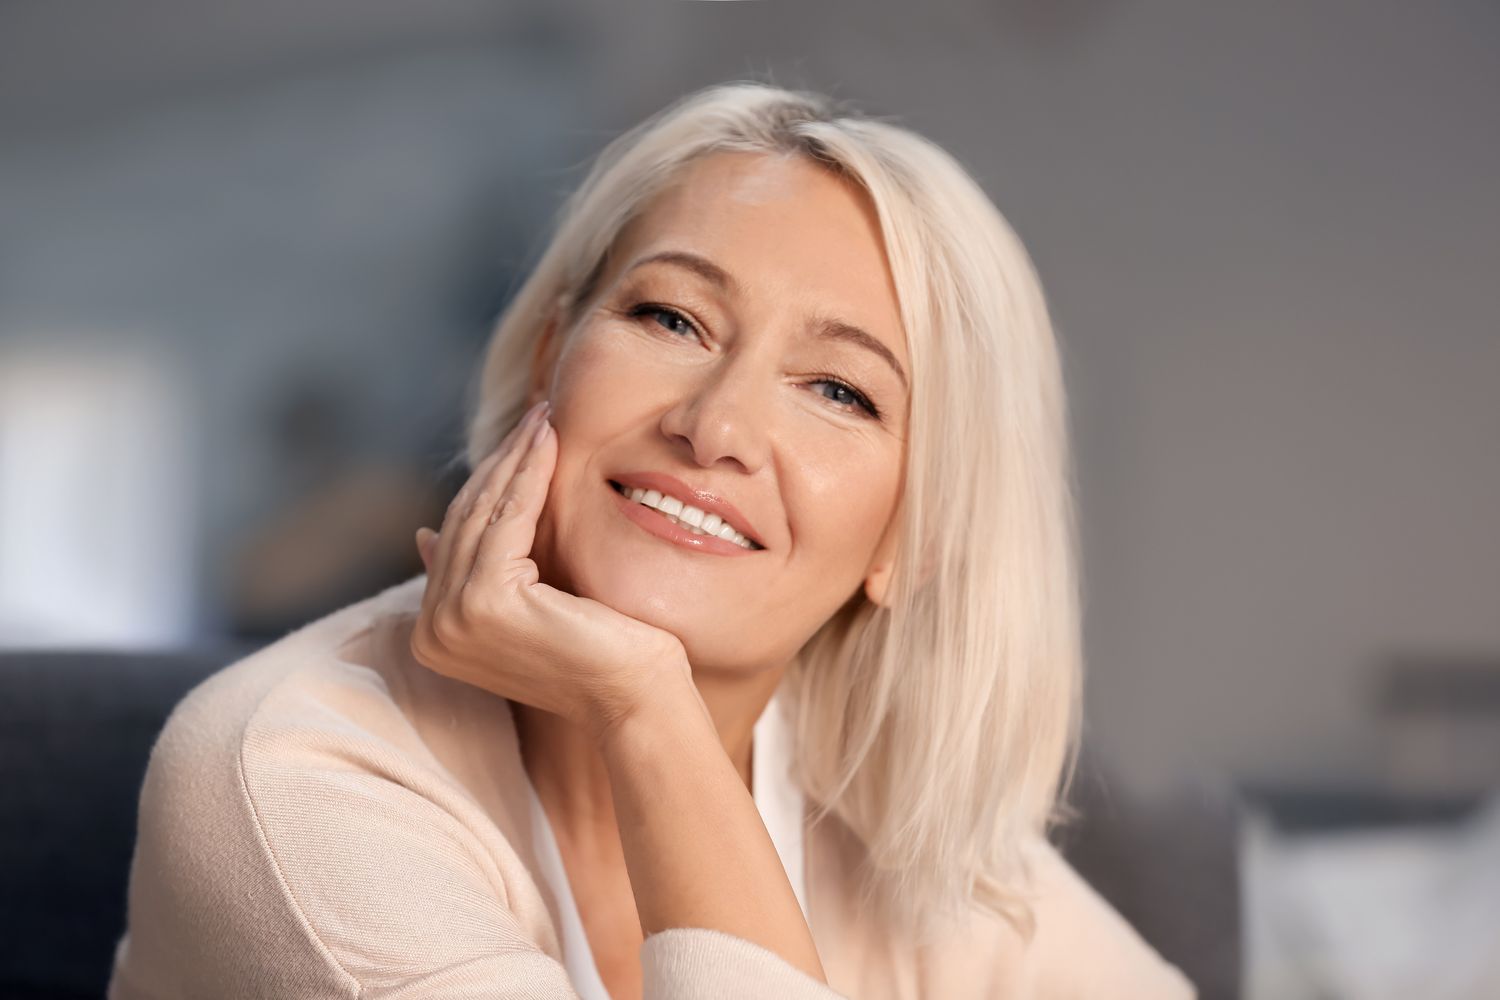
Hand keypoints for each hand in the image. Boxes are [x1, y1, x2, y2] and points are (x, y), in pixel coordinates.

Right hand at [410, 399, 692, 742]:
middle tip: (536, 412)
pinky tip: (551, 440)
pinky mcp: (484, 601)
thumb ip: (477, 573)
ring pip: (485, 512)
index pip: (458, 537)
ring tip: (545, 416)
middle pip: (467, 519)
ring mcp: (452, 619)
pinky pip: (508, 517)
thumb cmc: (598, 652)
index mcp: (433, 635)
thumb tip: (422, 536)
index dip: (488, 482)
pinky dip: (530, 472)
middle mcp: (431, 631)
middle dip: (502, 461)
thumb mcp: (526, 605)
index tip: (521, 438)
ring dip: (517, 456)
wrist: (638, 696)